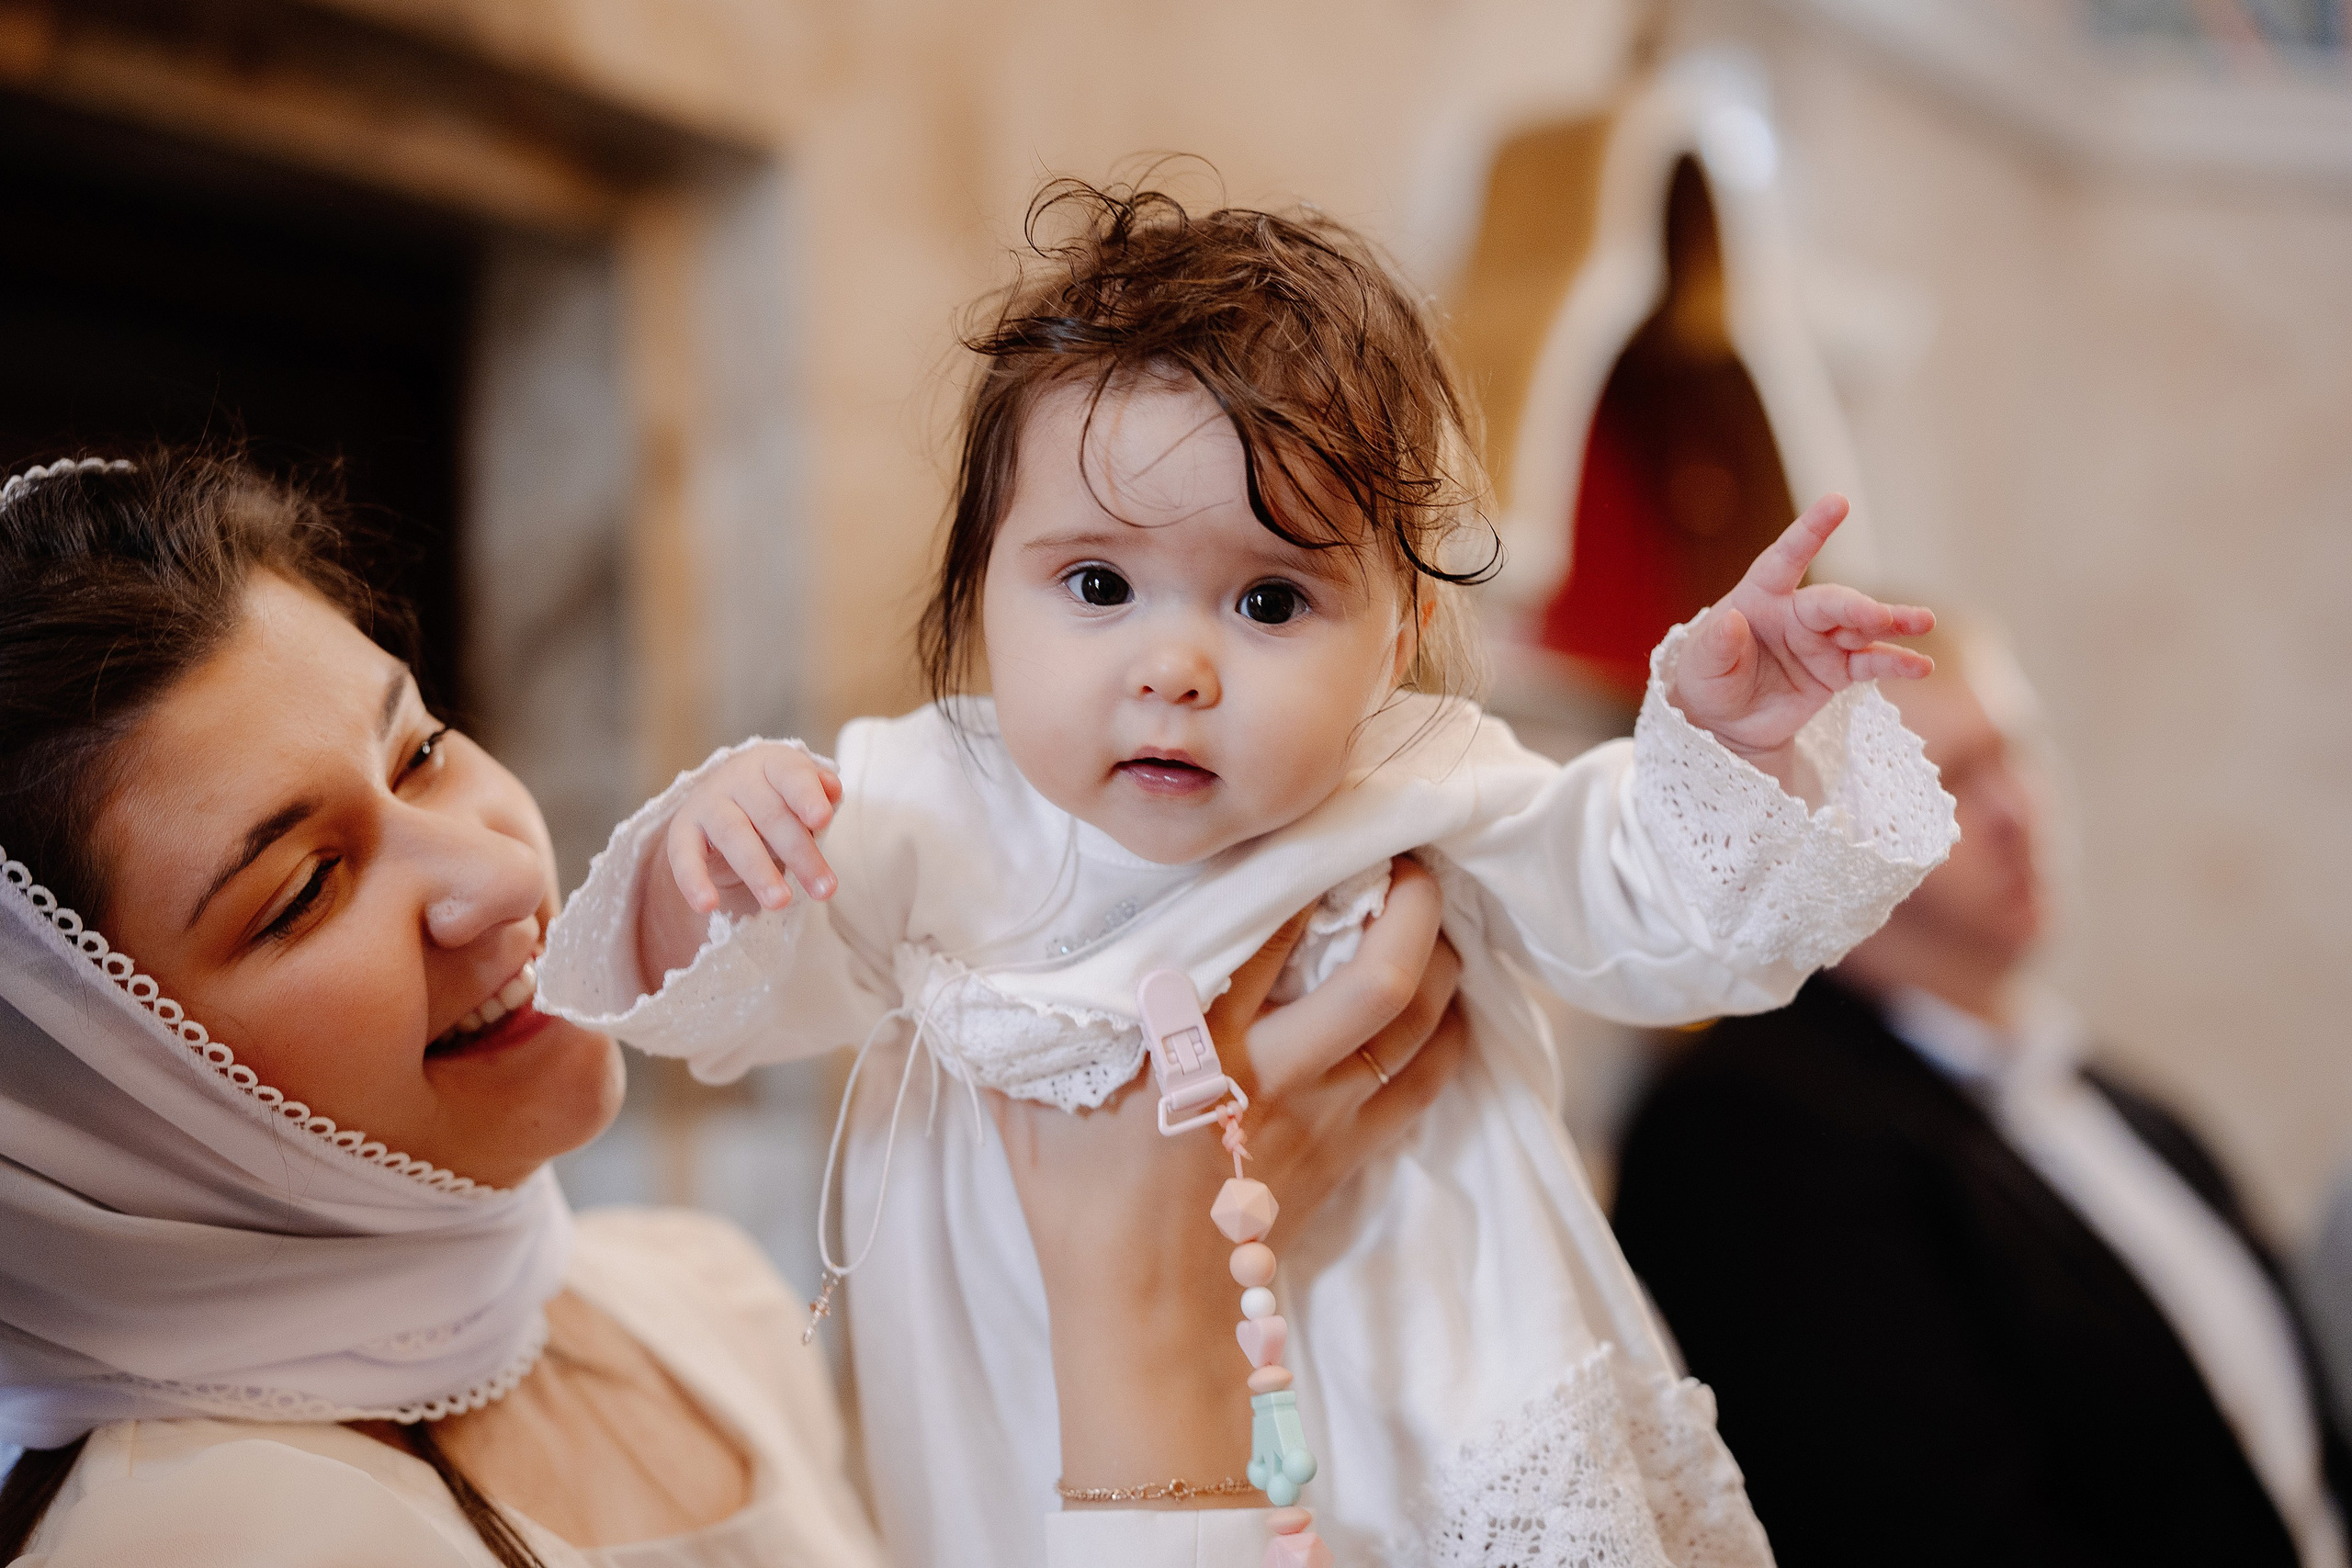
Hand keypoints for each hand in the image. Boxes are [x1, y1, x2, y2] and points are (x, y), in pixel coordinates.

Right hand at [634, 744, 842, 991]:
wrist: (727, 804)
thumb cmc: (779, 802)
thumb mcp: (802, 796)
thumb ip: (820, 794)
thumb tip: (833, 790)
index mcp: (771, 764)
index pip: (791, 774)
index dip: (807, 796)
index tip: (824, 821)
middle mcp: (736, 779)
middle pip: (770, 815)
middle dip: (800, 854)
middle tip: (825, 890)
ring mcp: (706, 804)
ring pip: (733, 835)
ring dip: (758, 872)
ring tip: (780, 902)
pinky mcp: (682, 833)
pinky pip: (684, 857)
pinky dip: (694, 881)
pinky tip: (708, 905)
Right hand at [995, 858, 1467, 1505]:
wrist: (1142, 1316)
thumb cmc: (1078, 1204)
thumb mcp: (1028, 1101)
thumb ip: (1018, 1018)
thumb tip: (965, 943)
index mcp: (1195, 1047)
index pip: (1267, 933)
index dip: (1300, 868)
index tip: (1311, 823)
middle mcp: (1274, 1073)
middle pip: (1377, 976)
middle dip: (1410, 905)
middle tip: (1410, 856)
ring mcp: (1321, 1118)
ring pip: (1415, 1025)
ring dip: (1439, 960)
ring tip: (1433, 911)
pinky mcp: (1346, 1155)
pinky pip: (1423, 1087)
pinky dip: (1449, 1038)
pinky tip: (1449, 999)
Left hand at [1669, 494, 1934, 787]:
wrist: (1726, 723)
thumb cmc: (1708, 682)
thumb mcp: (1701, 668)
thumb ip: (1716, 646)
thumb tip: (1732, 621)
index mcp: (1759, 597)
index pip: (1786, 558)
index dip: (1810, 531)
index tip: (1838, 502)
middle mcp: (1796, 613)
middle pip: (1832, 602)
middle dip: (1856, 607)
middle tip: (1877, 617)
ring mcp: (1822, 640)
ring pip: (1862, 626)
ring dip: (1892, 622)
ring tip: (1922, 622)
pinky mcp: (1838, 670)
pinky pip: (1871, 663)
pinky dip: (1897, 663)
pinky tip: (1921, 666)